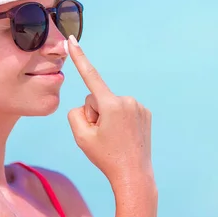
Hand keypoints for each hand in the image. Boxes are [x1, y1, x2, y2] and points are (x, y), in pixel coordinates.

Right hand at [66, 36, 152, 188]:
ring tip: (115, 139)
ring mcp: (139, 106)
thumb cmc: (105, 158)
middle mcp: (127, 100)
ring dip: (108, 118)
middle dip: (95, 115)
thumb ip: (75, 114)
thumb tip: (87, 105)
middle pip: (97, 99)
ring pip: (111, 105)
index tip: (71, 40)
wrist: (133, 176)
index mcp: (111, 104)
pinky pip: (123, 110)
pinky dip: (120, 121)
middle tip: (103, 137)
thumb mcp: (81, 137)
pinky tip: (124, 136)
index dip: (79, 57)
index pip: (90, 75)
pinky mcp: (146, 113)